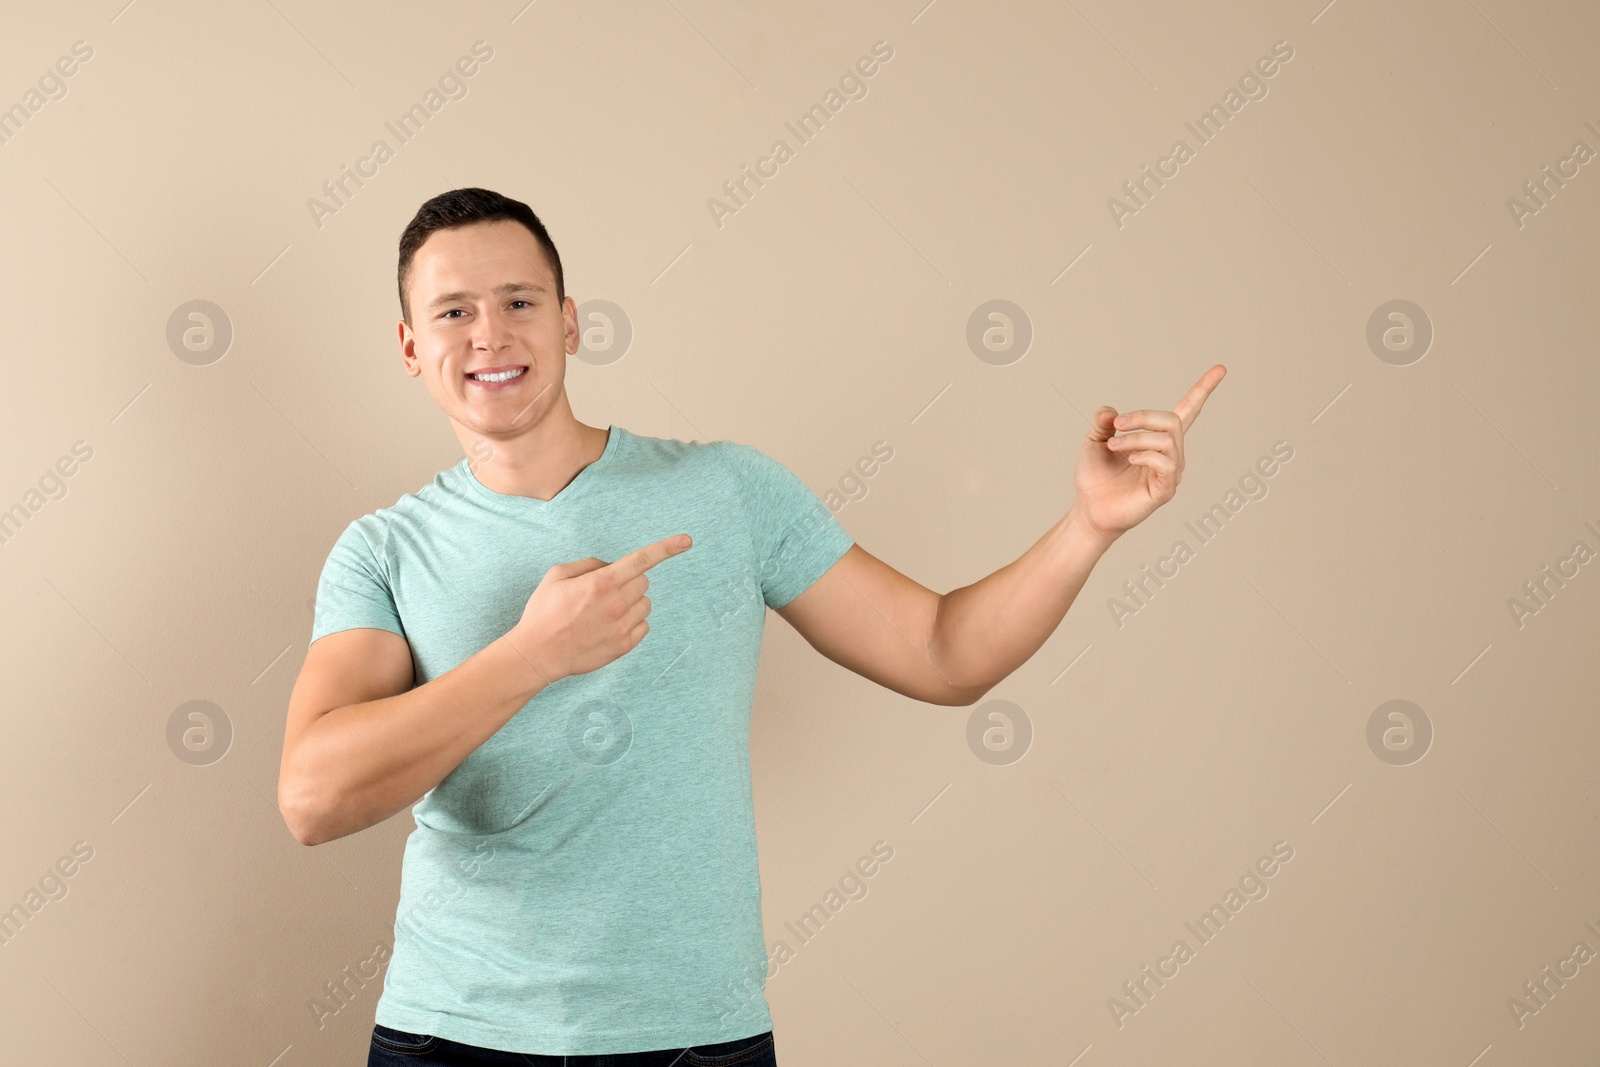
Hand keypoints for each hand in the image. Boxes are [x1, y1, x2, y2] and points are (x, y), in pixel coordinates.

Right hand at [508, 534, 693, 681]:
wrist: (538, 653)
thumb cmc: (544, 612)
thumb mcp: (557, 575)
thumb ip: (589, 564)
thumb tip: (611, 567)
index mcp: (600, 582)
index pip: (641, 559)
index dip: (666, 548)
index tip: (687, 541)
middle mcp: (616, 603)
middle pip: (644, 582)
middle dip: (630, 581)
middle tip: (606, 591)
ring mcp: (622, 627)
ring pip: (646, 604)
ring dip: (632, 602)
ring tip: (606, 611)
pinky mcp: (624, 646)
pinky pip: (644, 626)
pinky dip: (632, 622)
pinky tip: (610, 626)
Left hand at [1071, 365, 1225, 545]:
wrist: (1089, 509)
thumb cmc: (1095, 477)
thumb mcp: (1095, 441)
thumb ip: (1103, 422)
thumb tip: (1111, 411)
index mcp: (1157, 439)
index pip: (1187, 410)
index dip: (1203, 389)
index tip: (1220, 369)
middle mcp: (1170, 454)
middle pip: (1172, 421)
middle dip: (1143, 416)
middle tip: (1116, 424)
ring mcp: (1170, 472)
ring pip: (1167, 441)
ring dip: (1136, 437)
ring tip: (1113, 445)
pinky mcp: (1165, 490)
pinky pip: (1166, 464)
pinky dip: (1146, 455)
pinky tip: (1130, 459)